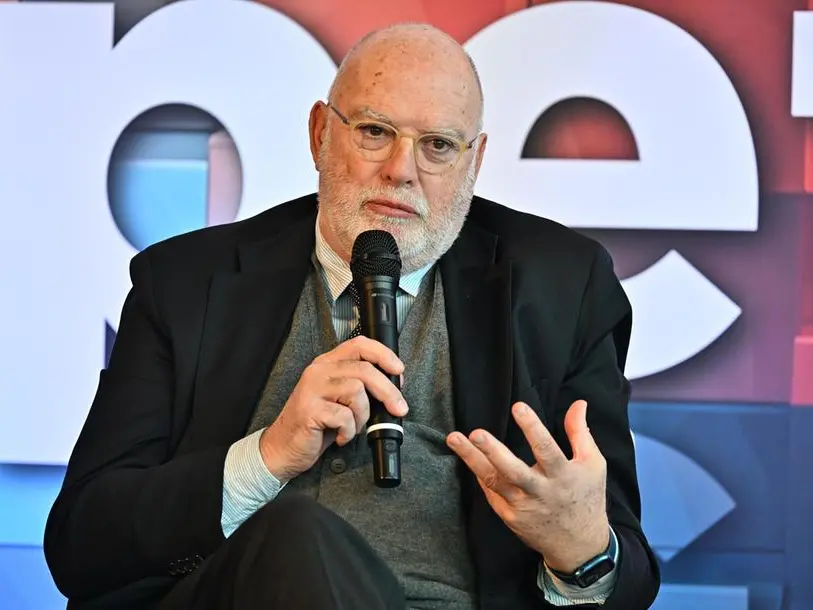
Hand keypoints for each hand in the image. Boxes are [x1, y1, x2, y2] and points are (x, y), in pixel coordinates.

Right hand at [259, 336, 407, 483]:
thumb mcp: (339, 399)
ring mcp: (312, 389)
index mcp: (327, 364)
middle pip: (364, 370)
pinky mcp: (310, 410)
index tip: (398, 369)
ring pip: (357, 392)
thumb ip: (360, 385)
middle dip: (388, 391)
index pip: (358, 345)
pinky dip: (349, 431)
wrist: (284, 447)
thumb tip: (393, 384)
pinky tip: (341, 436)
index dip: (383, 354)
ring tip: (352, 426)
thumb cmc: (316, 424)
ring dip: (362, 416)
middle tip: (398, 408)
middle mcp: (318, 371)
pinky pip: (345, 416)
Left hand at [446, 400, 608, 572]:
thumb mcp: (592, 464)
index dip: (532, 428)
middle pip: (514, 471)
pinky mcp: (510, 517)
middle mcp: (541, 492)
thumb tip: (578, 402)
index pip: (547, 449)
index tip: (517, 406)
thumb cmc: (586, 497)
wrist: (579, 545)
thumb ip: (580, 432)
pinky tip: (467, 457)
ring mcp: (523, 507)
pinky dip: (479, 475)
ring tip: (454, 439)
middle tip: (476, 433)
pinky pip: (491, 493)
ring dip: (472, 460)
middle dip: (494, 452)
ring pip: (494, 481)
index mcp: (563, 476)